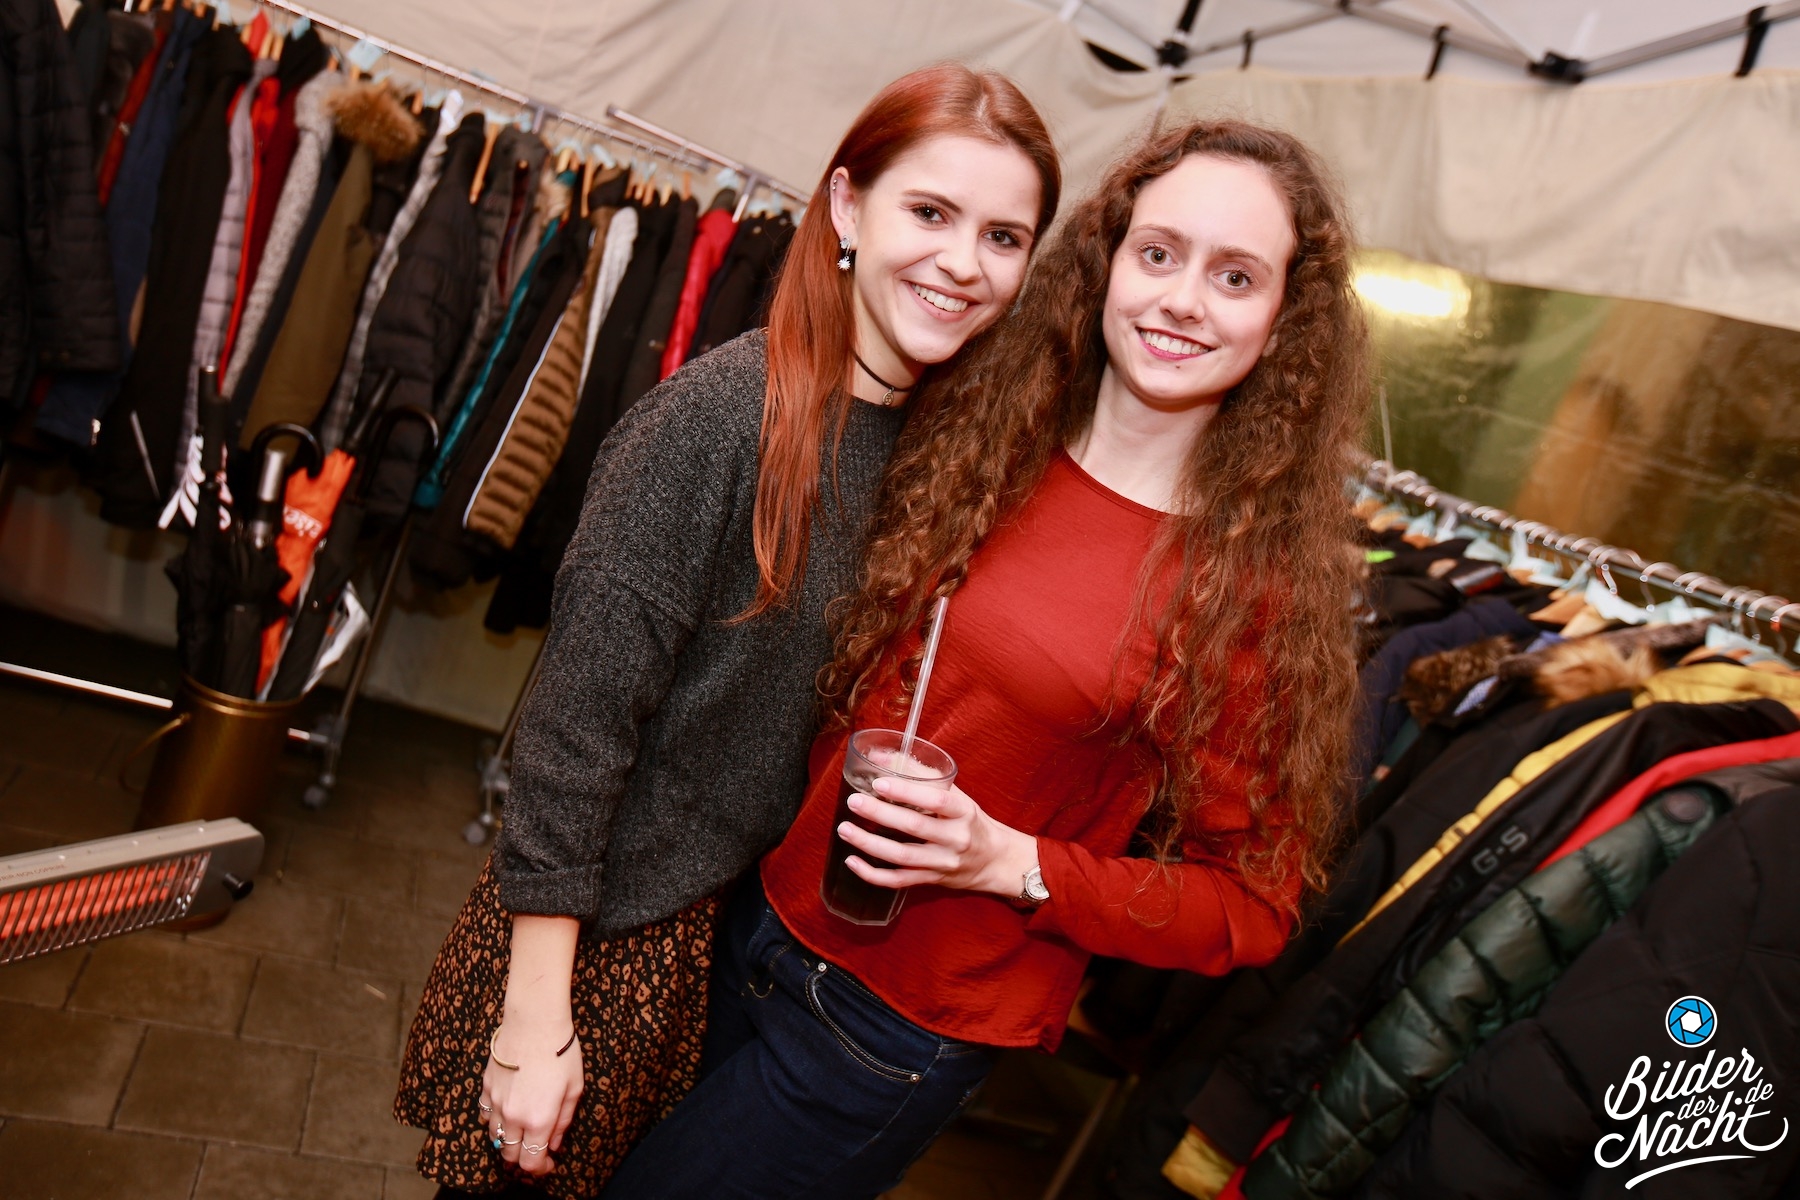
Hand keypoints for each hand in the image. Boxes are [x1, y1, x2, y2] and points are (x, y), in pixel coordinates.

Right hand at [481, 1017, 582, 1176]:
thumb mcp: (574, 1088)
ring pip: (494, 1136)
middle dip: (523, 1158)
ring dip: (508, 1139)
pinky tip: (507, 1110)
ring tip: (522, 1130)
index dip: (540, 1169)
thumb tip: (554, 1143)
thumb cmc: (561, 1051)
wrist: (534, 1021)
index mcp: (538, 1119)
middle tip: (536, 1149)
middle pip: (509, 1154)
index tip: (549, 1164)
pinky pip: (484, 1113)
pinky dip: (494, 1119)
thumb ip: (563, 1121)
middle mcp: (513, 1116)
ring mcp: (495, 1102)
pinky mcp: (485, 1086)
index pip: (531, 1162)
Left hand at [838, 776, 1038, 897]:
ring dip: (869, 843)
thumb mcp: (956, 795)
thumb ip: (921, 776)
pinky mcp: (931, 880)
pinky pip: (898, 881)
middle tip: (853, 802)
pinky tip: (852, 861)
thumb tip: (882, 757)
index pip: (935, 800)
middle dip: (880, 813)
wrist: (994, 860)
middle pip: (913, 826)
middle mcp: (955, 838)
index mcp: (963, 812)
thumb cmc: (969, 821)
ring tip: (845, 829)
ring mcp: (942, 863)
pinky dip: (872, 874)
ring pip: (901, 856)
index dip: (906, 791)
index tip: (879, 782)